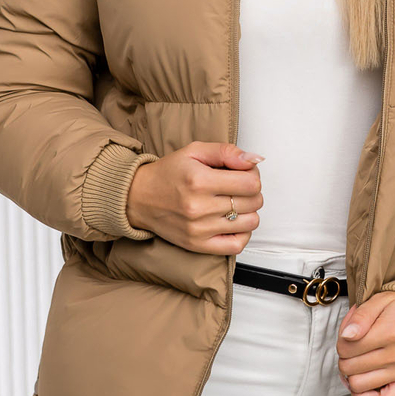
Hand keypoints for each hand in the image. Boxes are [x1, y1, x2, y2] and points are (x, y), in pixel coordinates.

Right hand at [126, 141, 263, 254]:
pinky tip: (234, 222)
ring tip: (234, 203)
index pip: (250, 183)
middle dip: (252, 191)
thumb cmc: (168, 173)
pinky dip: (243, 233)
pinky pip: (236, 245)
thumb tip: (254, 160)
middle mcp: (199, 207)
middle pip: (253, 202)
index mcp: (199, 180)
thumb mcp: (195, 151)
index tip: (243, 173)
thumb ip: (226, 151)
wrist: (139, 197)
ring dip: (249, 211)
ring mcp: (199, 229)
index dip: (253, 175)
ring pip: (250, 222)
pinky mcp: (198, 245)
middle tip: (238, 186)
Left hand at [336, 292, 394, 395]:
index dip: (340, 342)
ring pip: (359, 385)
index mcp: (392, 331)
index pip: (347, 347)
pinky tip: (360, 385)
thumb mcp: (380, 301)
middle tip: (350, 350)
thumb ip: (361, 316)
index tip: (347, 337)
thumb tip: (346, 336)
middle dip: (344, 358)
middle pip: (350, 367)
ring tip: (355, 364)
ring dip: (350, 376)